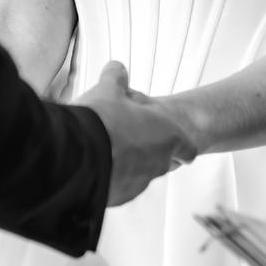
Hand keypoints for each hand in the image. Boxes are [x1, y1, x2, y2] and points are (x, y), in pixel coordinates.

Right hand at [78, 61, 196, 205]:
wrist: (77, 154)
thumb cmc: (101, 120)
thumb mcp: (110, 90)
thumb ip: (117, 78)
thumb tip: (117, 68)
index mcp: (167, 136)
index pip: (188, 148)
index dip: (180, 143)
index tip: (174, 141)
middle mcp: (158, 163)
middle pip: (162, 160)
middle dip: (148, 149)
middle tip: (129, 135)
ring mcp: (140, 183)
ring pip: (140, 174)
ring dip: (130, 164)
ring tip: (108, 149)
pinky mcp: (120, 197)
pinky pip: (120, 187)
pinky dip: (112, 178)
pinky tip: (96, 165)